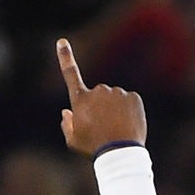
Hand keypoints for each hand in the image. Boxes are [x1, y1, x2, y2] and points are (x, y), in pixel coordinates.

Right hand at [57, 38, 145, 154]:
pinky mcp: (133, 97)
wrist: (120, 153)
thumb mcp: (73, 141)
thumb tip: (66, 112)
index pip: (70, 74)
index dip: (65, 57)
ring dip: (115, 111)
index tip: (62, 41)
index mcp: (81, 100)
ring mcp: (117, 92)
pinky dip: (129, 112)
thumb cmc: (93, 149)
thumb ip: (67, 125)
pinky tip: (127, 126)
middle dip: (100, 107)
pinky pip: (129, 102)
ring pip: (115, 99)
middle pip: (98, 95)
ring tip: (116, 130)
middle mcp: (98, 91)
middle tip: (102, 129)